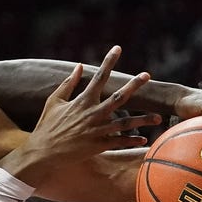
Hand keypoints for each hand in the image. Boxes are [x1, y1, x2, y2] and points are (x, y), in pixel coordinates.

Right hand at [15, 46, 159, 174]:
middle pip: (119, 97)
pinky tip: (145, 140)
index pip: (99, 76)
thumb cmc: (46, 126)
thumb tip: (80, 66)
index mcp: (82, 101)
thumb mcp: (54, 102)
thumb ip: (68, 83)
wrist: (43, 152)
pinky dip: (132, 141)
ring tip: (158, 117)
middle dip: (134, 85)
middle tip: (147, 75)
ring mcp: (97, 130)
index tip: (118, 48)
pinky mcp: (98, 146)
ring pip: (126, 123)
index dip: (109, 61)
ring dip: (143, 119)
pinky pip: (120, 143)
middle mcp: (93, 114)